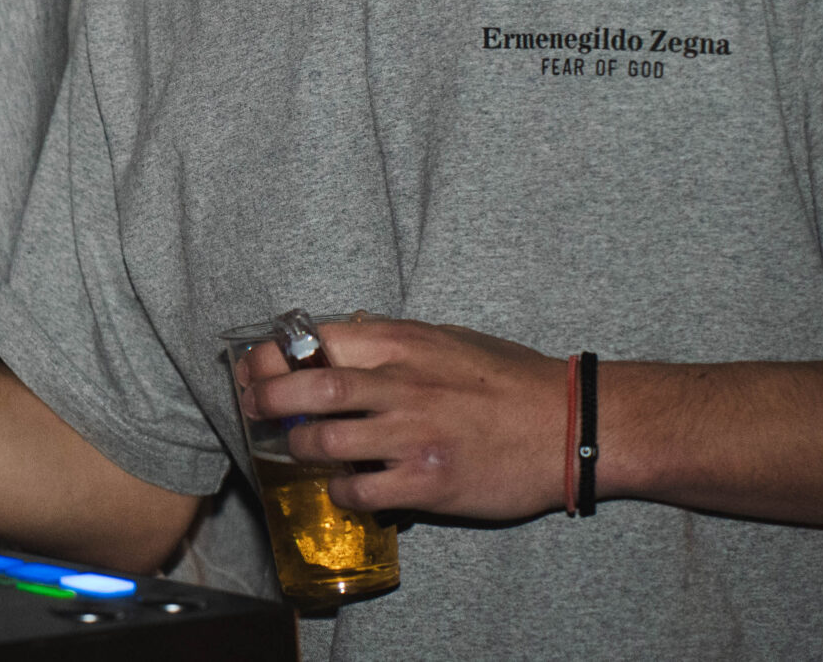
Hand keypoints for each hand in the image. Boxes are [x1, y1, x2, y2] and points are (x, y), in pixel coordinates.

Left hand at [239, 318, 568, 520]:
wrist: (569, 425)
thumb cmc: (510, 379)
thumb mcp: (449, 339)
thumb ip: (395, 339)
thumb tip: (346, 331)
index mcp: (402, 344)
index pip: (316, 340)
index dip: (272, 354)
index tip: (253, 366)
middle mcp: (400, 385)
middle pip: (306, 388)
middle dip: (264, 399)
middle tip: (253, 409)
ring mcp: (412, 436)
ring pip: (322, 442)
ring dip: (296, 449)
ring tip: (295, 451)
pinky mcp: (427, 483)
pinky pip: (360, 491)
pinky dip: (340, 491)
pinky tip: (344, 488)